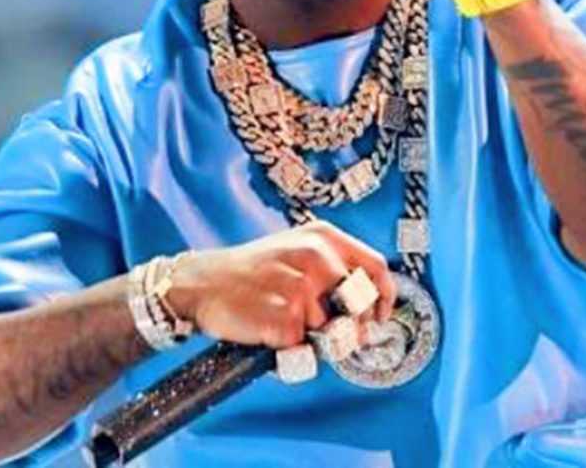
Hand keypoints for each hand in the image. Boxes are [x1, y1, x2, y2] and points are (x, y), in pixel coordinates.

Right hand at [162, 221, 396, 348]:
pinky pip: (302, 347)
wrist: (201, 282)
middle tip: (330, 332)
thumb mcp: (296, 250)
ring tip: (280, 318)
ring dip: (310, 336)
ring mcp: (301, 288)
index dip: (384, 297)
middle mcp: (317, 258)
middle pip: (360, 305)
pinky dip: (287, 347)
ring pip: (330, 330)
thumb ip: (333, 267)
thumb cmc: (250, 271)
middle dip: (351, 326)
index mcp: (323, 237)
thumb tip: (367, 303)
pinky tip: (267, 327)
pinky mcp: (284, 317)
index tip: (379, 316)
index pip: (376, 267)